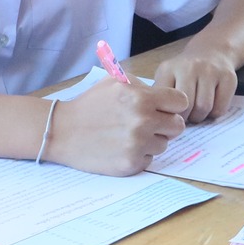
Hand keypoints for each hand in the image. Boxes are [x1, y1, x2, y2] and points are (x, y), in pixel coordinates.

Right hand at [46, 79, 187, 176]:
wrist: (62, 131)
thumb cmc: (89, 104)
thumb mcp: (114, 81)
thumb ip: (142, 85)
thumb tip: (164, 95)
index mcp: (141, 97)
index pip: (181, 102)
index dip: (172, 104)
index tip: (164, 107)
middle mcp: (143, 121)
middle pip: (178, 126)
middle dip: (166, 123)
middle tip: (150, 123)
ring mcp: (138, 144)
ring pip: (164, 144)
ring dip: (152, 140)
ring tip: (129, 134)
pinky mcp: (131, 164)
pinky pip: (150, 159)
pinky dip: (139, 154)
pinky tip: (122, 147)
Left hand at [151, 50, 239, 123]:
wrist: (212, 50)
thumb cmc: (185, 70)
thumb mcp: (167, 76)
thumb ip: (161, 94)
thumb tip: (162, 118)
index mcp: (169, 69)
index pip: (165, 101)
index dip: (169, 114)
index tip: (172, 116)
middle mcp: (189, 67)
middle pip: (186, 106)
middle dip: (186, 118)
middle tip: (186, 117)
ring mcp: (210, 71)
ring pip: (204, 108)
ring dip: (200, 116)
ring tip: (197, 111)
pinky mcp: (228, 77)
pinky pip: (220, 108)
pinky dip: (215, 113)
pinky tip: (211, 105)